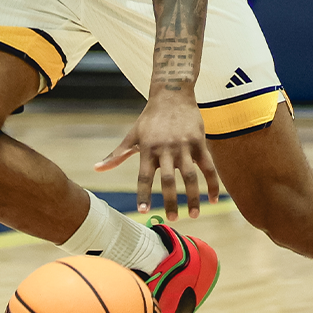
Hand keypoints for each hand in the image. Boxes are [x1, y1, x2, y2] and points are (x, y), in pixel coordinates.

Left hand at [95, 92, 220, 219]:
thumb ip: (116, 155)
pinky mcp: (199, 142)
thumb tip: (96, 169)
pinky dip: (213, 183)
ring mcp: (184, 146)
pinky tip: (215, 199)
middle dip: (171, 200)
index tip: (144, 212)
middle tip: (172, 219)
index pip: (144, 176)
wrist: (172, 94)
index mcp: (147, 149)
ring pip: (191, 175)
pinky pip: (209, 166)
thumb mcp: (132, 135)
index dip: (144, 194)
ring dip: (193, 197)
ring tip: (194, 214)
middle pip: (168, 179)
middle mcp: (166, 148)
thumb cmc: (149, 118)